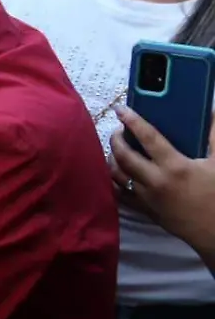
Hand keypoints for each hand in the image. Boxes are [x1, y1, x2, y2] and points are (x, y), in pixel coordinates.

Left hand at [110, 107, 214, 263]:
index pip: (148, 137)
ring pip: (117, 174)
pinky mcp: (144, 210)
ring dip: (112, 158)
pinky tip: (114, 172)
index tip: (122, 109)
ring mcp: (147, 197)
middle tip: (118, 129)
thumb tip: (212, 113)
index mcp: (175, 166)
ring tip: (115, 147)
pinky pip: (120, 193)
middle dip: (117, 138)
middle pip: (124, 155)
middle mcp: (155, 180)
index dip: (133, 120)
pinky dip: (114, 180)